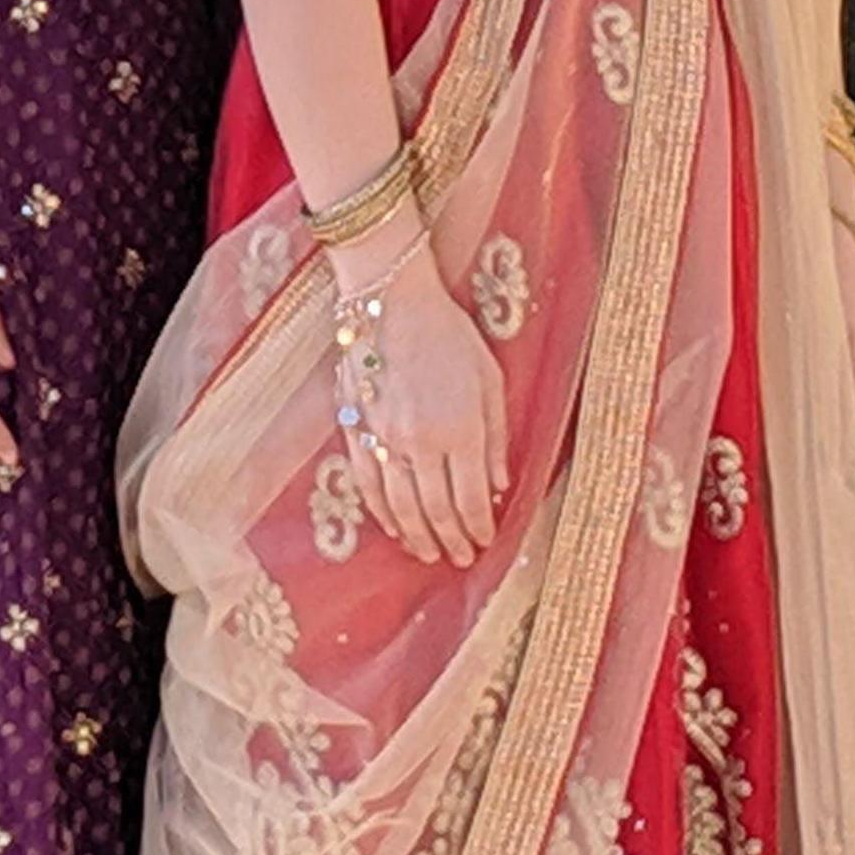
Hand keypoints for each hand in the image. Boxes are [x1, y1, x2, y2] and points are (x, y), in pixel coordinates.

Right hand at [340, 249, 507, 567]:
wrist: (389, 295)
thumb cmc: (448, 332)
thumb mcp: (489, 378)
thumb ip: (495, 436)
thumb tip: (499, 485)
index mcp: (460, 430)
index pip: (470, 501)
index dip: (478, 529)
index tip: (485, 542)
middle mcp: (420, 441)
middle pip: (434, 511)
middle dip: (450, 541)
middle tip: (459, 559)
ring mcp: (382, 435)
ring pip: (398, 504)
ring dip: (415, 535)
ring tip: (427, 552)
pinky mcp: (355, 424)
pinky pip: (366, 480)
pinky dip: (380, 509)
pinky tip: (391, 524)